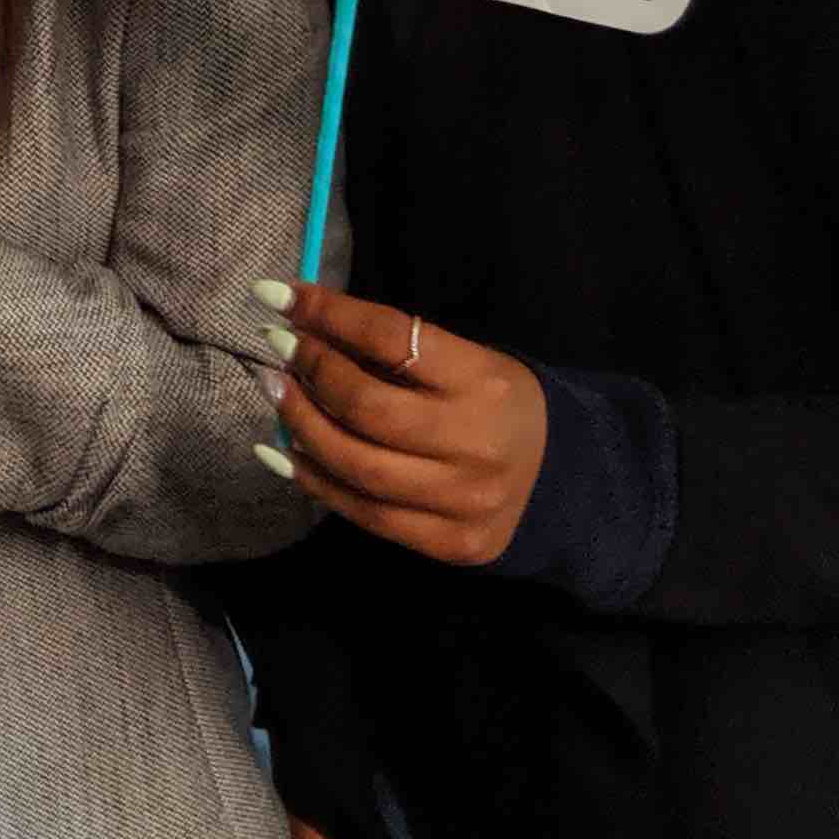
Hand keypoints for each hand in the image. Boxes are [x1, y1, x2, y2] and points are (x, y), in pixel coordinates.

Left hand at [252, 280, 548, 563]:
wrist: (562, 477)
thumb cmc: (495, 403)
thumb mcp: (465, 360)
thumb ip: (394, 348)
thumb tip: (303, 323)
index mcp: (483, 381)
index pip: (390, 337)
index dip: (327, 314)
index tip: (276, 296)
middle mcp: (475, 443)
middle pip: (366, 407)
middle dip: (309, 371)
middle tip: (277, 347)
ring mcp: (463, 500)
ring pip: (356, 466)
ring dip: (299, 426)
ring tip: (276, 394)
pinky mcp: (450, 543)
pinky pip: (364, 513)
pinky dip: (314, 480)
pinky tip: (284, 452)